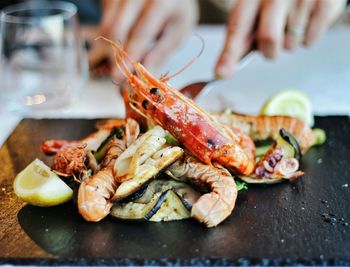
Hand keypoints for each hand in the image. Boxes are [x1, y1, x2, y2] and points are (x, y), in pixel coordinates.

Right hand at [89, 0, 198, 78]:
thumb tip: (144, 76)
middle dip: (116, 56)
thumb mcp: (177, 34)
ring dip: (111, 48)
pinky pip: (104, 21)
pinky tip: (123, 40)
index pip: (141, 33)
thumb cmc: (176, 14)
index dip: (130, 56)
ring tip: (123, 60)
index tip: (120, 76)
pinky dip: (110, 37)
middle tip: (117, 76)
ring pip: (107, 26)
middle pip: (118, 29)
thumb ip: (160, 54)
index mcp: (161, 2)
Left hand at [215, 0, 346, 77]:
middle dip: (269, 51)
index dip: (229, 53)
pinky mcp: (324, 4)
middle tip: (272, 43)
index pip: (238, 27)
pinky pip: (310, 41)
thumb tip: (222, 72)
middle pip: (269, 39)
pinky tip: (306, 22)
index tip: (221, 73)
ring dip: (289, 43)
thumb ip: (239, 41)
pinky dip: (306, 39)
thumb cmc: (275, 3)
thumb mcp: (254, 14)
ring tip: (292, 23)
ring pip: (290, 44)